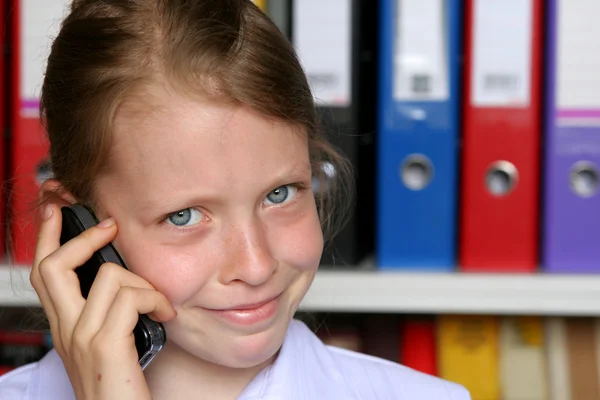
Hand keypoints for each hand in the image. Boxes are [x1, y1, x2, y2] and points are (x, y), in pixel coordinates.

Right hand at [30, 203, 176, 399]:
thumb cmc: (122, 387)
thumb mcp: (109, 343)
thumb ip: (109, 313)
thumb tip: (127, 280)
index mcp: (65, 327)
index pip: (44, 274)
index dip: (47, 238)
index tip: (57, 211)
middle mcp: (66, 330)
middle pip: (53, 266)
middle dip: (82, 236)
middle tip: (109, 227)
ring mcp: (82, 337)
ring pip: (109, 276)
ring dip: (144, 283)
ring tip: (158, 305)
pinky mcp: (104, 345)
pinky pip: (132, 297)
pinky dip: (156, 300)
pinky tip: (165, 316)